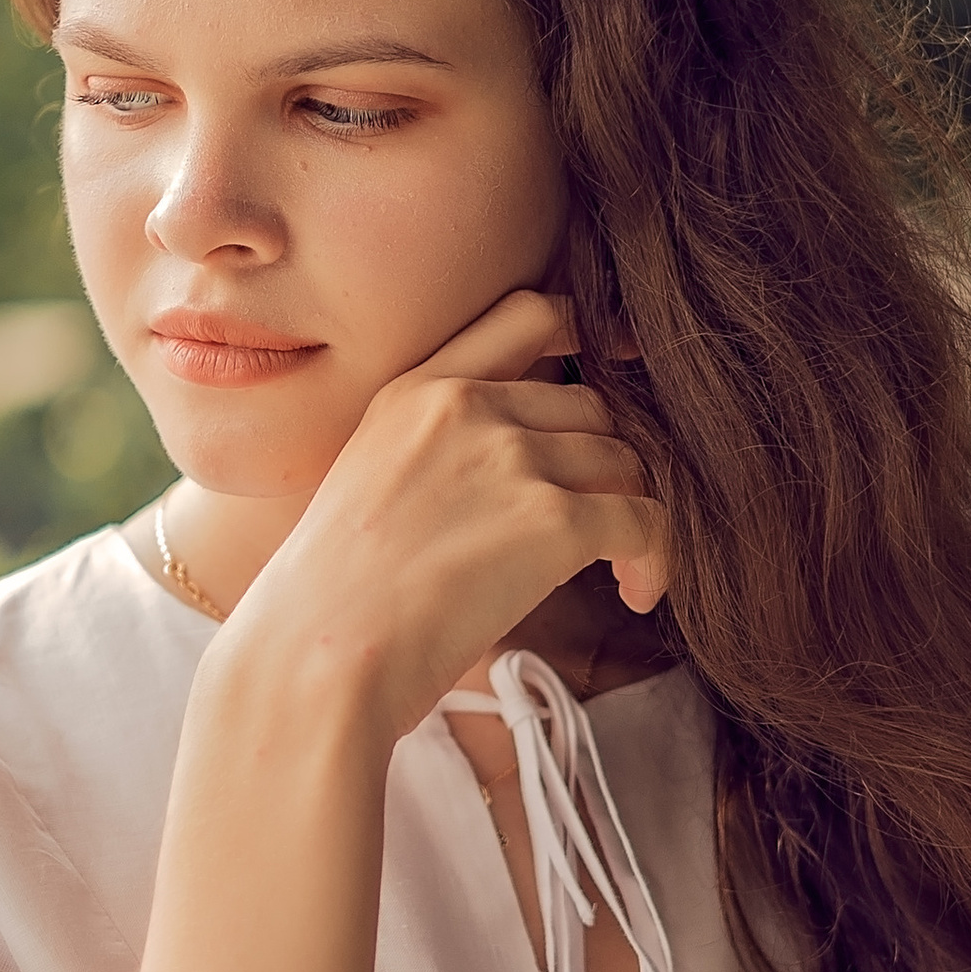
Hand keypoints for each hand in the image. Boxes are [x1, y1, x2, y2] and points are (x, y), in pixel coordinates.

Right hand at [225, 288, 667, 745]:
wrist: (314, 659)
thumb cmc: (333, 602)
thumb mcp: (368, 483)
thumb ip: (439, 452)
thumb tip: (524, 473)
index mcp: (415, 388)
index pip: (528, 312)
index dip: (585, 337)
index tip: (603, 390)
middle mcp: (466, 405)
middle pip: (592, 407)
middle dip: (606, 465)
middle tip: (601, 525)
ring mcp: (511, 457)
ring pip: (625, 463)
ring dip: (634, 517)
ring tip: (618, 571)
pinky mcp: (551, 520)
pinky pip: (646, 520)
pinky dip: (656, 559)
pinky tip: (637, 594)